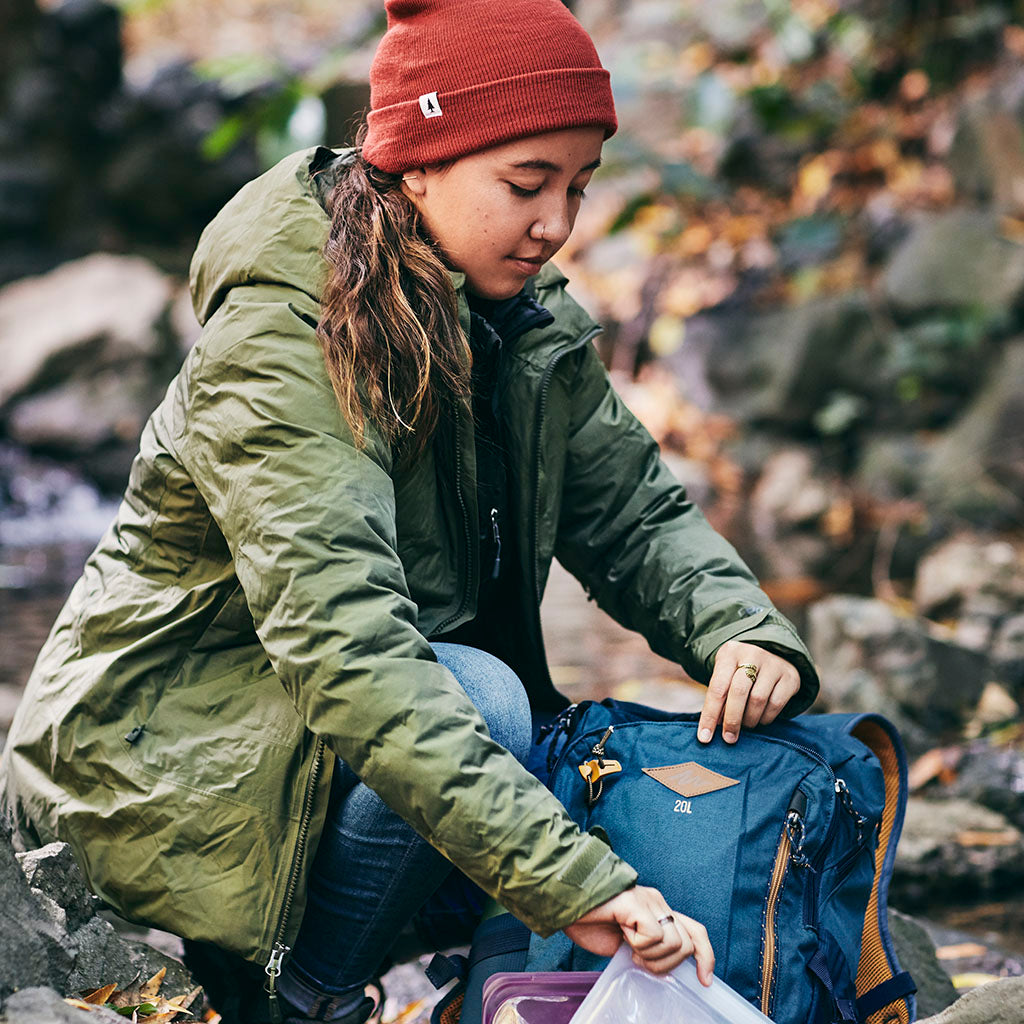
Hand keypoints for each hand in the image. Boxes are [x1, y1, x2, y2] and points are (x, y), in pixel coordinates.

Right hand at [564, 886, 713, 984]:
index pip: (694, 931)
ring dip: (649, 954)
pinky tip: (622, 933)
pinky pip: (654, 935)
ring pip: (673, 942)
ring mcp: (648, 900)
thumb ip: (647, 946)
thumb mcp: (626, 941)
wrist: (565, 902)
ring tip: (627, 943)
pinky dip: (638, 943)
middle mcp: (657, 902)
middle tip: (637, 957)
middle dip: (664, 963)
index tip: (704, 981)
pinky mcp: (637, 902)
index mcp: (657, 910)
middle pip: (686, 944)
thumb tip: (666, 965)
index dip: (705, 956)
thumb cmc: (590, 921)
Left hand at [698, 641, 799, 744]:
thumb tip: (711, 728)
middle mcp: (752, 654)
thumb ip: (719, 697)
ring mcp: (773, 664)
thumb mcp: (725, 675)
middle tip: (728, 738)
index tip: (704, 737)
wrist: (772, 654)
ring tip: (745, 725)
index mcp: (729, 653)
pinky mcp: (790, 676)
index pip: (717, 687)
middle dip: (732, 720)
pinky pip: (776, 704)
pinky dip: (765, 718)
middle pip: (739, 691)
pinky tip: (760, 720)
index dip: (710, 714)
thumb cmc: (740, 671)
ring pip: (758, 699)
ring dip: (749, 720)